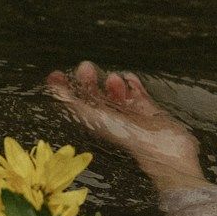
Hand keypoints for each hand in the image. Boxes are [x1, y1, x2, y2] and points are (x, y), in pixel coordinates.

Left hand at [44, 61, 206, 188]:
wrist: (163, 148)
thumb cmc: (126, 135)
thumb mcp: (95, 118)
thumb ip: (74, 104)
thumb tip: (53, 90)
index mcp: (96, 123)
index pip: (74, 105)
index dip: (64, 90)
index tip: (56, 75)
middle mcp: (111, 120)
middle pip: (94, 98)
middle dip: (88, 81)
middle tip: (85, 67)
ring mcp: (131, 116)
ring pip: (117, 95)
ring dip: (112, 84)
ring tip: (113, 78)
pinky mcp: (149, 112)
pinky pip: (138, 95)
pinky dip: (133, 85)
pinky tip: (131, 79)